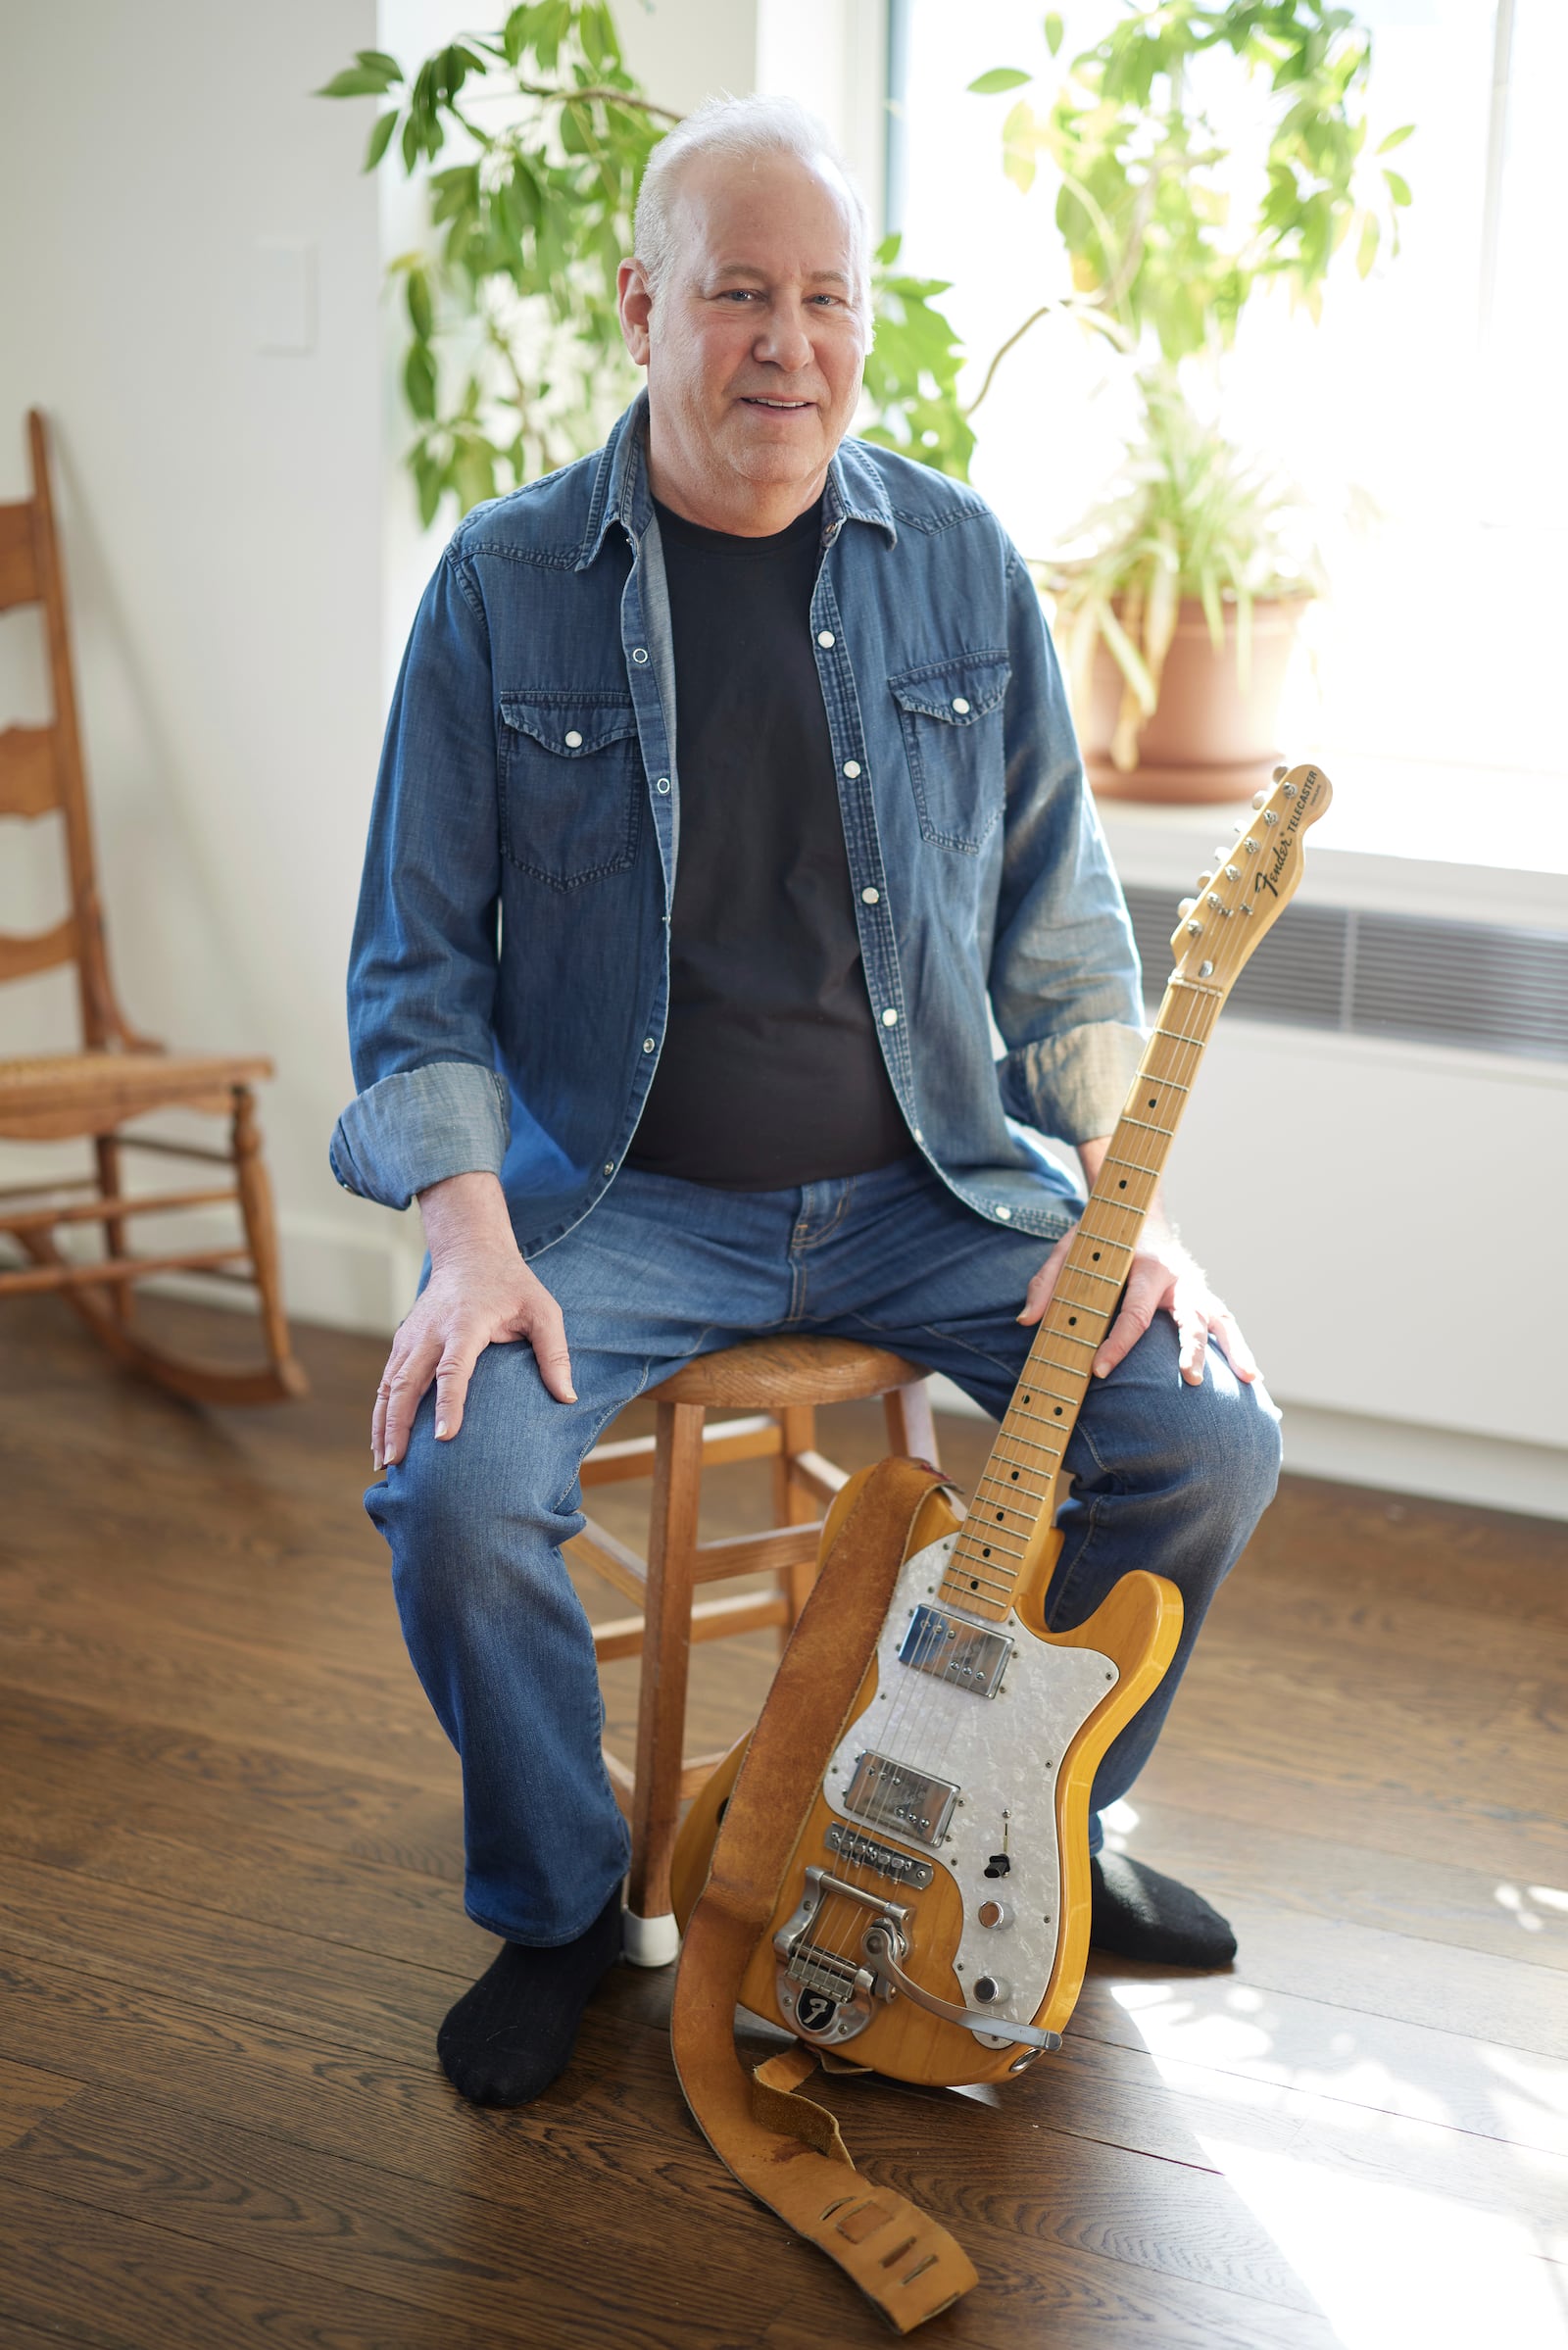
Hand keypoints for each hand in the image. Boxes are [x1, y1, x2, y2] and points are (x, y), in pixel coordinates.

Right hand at [372, 1172, 574, 1468]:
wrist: (470, 1252)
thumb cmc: (512, 1285)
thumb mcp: (543, 1310)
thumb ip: (554, 1353)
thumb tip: (568, 1398)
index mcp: (466, 1323)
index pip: (454, 1369)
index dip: (449, 1404)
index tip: (444, 1438)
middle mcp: (431, 1332)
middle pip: (407, 1383)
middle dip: (398, 1424)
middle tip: (395, 1463)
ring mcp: (412, 1336)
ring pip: (390, 1385)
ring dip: (382, 1424)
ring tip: (383, 1463)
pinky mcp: (403, 1342)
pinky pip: (387, 1381)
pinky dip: (380, 1411)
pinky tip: (381, 1440)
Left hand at [1018, 1207, 1258, 1389]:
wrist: (1138, 1211)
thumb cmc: (1100, 1237)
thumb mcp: (1069, 1249)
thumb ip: (1047, 1282)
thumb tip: (1027, 1321)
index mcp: (1144, 1265)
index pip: (1132, 1312)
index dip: (1115, 1344)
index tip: (1099, 1369)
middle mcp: (1175, 1276)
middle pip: (1189, 1315)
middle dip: (1190, 1348)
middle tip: (1190, 1378)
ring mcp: (1194, 1286)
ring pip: (1219, 1318)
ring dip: (1235, 1349)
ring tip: (1251, 1379)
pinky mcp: (1202, 1295)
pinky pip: (1224, 1322)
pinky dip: (1240, 1347)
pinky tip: (1252, 1376)